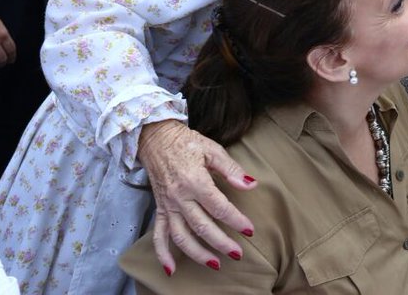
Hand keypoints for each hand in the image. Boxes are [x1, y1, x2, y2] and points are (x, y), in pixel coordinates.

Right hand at [139, 120, 257, 273]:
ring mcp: (167, 205)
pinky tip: (171, 269)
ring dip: (197, 253)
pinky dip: (163, 254)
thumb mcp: (212, 150)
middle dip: (221, 243)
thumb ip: (231, 169)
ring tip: (215, 264)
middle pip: (202, 226)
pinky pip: (158, 235)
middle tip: (238, 253)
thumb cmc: (187, 142)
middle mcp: (179, 197)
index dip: (235, 220)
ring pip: (181, 236)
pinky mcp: (159, 208)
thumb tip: (251, 185)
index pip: (219, 207)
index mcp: (194, 181)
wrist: (156, 138)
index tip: (249, 231)